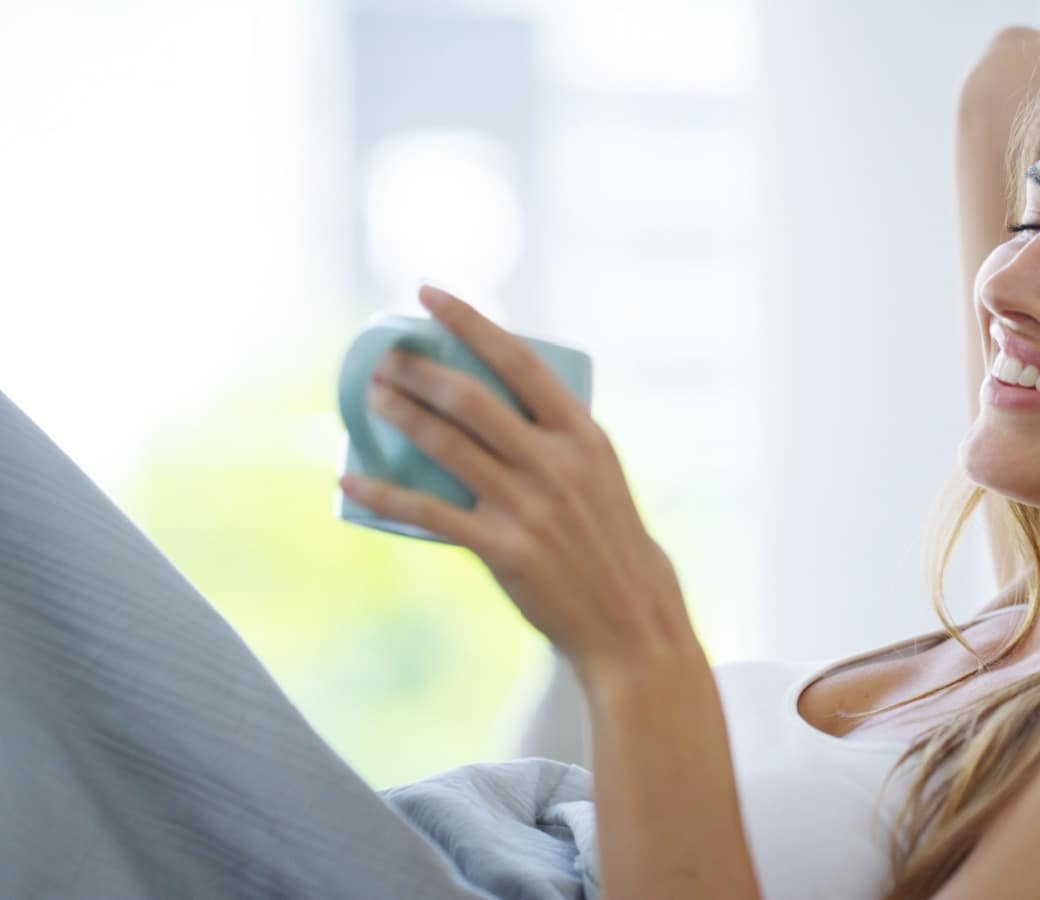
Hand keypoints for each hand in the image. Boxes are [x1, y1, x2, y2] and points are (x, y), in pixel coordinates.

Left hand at [339, 285, 698, 685]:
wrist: (630, 620)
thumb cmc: (612, 544)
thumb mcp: (600, 476)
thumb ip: (556, 442)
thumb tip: (495, 408)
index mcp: (585, 435)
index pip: (520, 360)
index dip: (470, 321)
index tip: (429, 295)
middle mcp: (557, 463)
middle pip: (472, 397)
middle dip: (419, 369)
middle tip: (385, 356)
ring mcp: (529, 506)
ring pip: (446, 445)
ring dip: (399, 416)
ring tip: (370, 397)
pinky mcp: (503, 549)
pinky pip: (429, 513)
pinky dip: (384, 493)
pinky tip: (350, 478)